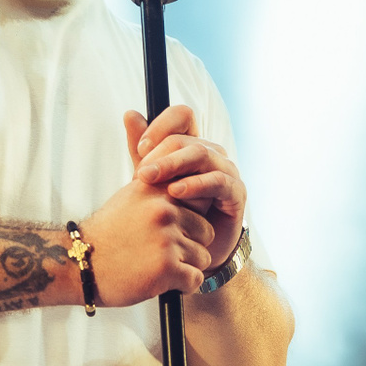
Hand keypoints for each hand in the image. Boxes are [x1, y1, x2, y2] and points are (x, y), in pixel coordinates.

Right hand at [80, 173, 217, 305]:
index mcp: (157, 190)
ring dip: (185, 268)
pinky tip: (161, 282)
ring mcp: (167, 239)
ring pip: (203, 258)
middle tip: (163, 255)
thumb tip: (188, 188)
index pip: (199, 202)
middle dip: (190, 247)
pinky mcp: (167, 267)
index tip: (175, 232)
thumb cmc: (105, 235)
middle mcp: (164, 210)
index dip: (190, 222)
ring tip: (158, 268)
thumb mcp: (131, 199)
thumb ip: (160, 193)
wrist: (78, 262)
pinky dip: (182, 286)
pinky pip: (195, 279)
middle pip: (206, 232)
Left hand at [126, 106, 245, 271]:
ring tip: (148, 179)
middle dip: (159, 153)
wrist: (192, 252)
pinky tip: (175, 192)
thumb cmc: (173, 213)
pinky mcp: (236, 193)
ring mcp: (226, 171)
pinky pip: (217, 181)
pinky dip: (195, 184)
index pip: (182, 116)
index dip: (160, 126)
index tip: (140, 148)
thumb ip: (142, 151)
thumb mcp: (153, 181)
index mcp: (192, 144)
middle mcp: (212, 153)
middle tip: (139, 173)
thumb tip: (130, 114)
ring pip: (201, 154)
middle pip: (186, 138)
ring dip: (172, 165)